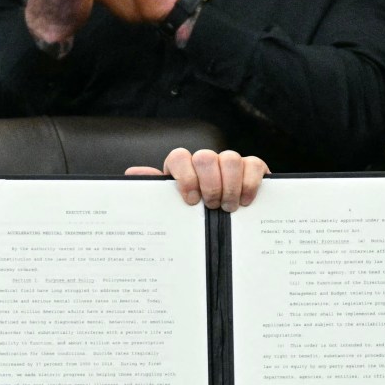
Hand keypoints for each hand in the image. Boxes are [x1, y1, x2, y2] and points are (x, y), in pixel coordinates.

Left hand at [127, 147, 268, 210]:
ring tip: (228, 208)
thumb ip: (155, 191)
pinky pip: (253, 164)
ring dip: (230, 186)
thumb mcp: (174, 206)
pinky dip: (250, 183)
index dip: (185, 177)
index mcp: (184, 168)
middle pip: (205, 157)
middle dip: (209, 184)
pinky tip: (245, 201)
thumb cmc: (195, 214)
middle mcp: (206, 161)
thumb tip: (131, 173)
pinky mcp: (252, 168)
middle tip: (212, 206)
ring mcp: (229, 163)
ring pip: (230, 158)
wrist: (225, 227)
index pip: (179, 157)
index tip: (191, 200)